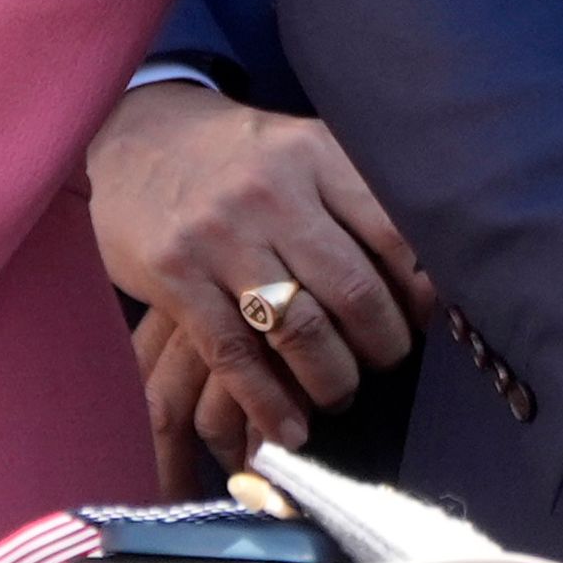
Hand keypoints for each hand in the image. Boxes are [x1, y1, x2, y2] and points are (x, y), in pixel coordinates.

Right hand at [87, 84, 431, 462]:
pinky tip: (290, 429)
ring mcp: (220, 236)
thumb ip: (354, 195)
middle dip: (383, 345)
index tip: (426, 320)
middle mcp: (272, 192)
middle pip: (352, 290)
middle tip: (387, 362)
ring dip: (332, 379)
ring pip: (299, 330)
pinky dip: (269, 404)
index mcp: (316, 154)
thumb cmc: (239, 154)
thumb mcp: (301, 147)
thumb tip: (423, 270)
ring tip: (342, 394)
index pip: (392, 233)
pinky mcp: (175, 277)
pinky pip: (234, 356)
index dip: (419, 290)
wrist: (136, 133)